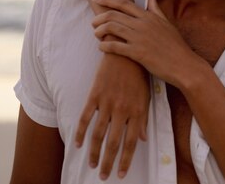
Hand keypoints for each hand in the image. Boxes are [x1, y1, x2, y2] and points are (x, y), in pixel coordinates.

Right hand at [75, 52, 148, 179]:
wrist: (125, 53)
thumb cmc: (139, 75)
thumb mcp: (147, 96)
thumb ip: (143, 119)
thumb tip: (143, 139)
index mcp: (137, 111)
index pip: (131, 142)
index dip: (126, 160)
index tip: (122, 173)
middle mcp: (122, 110)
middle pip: (113, 143)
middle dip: (108, 162)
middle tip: (104, 176)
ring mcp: (107, 103)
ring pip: (98, 134)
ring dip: (94, 152)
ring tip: (92, 165)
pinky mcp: (95, 96)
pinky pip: (86, 118)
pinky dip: (81, 133)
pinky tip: (78, 145)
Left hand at [92, 0, 201, 90]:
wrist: (184, 64)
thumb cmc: (176, 45)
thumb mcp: (166, 23)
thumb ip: (155, 8)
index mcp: (149, 16)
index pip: (124, 4)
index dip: (107, 0)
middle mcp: (143, 24)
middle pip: (113, 15)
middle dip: (99, 17)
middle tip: (93, 23)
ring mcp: (140, 38)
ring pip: (111, 28)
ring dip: (99, 31)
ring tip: (97, 35)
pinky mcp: (137, 53)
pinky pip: (114, 46)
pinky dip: (104, 45)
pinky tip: (102, 47)